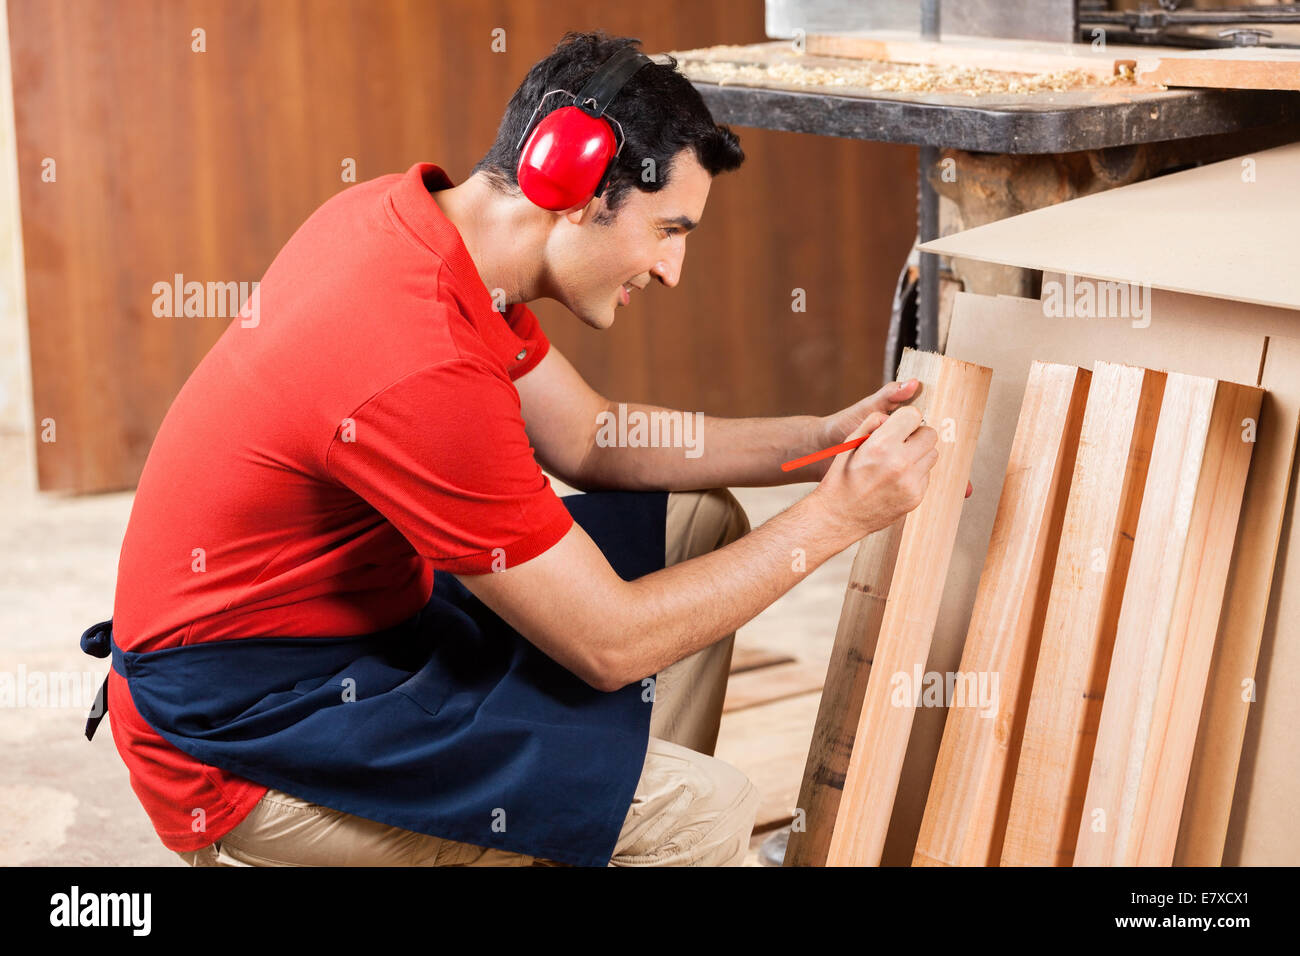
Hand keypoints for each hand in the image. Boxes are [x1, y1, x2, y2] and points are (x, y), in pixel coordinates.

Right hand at [810, 405, 940, 546]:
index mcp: (881, 445)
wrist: (839, 516)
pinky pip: (926, 475)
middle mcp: (900, 463)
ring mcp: (910, 483)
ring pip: (932, 455)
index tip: (900, 425)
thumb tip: (893, 417)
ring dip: (918, 454)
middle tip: (902, 443)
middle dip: (917, 435)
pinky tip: (896, 480)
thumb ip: (873, 422)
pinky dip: (915, 474)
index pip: (914, 416)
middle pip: (930, 435)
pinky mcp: (915, 497)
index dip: (906, 418)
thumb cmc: (841, 477)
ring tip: (898, 462)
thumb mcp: (849, 443)